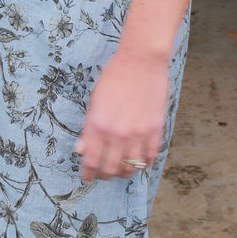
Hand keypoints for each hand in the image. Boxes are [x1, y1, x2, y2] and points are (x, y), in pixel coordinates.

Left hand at [74, 48, 170, 180]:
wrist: (141, 60)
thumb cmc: (114, 76)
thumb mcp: (94, 100)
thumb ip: (88, 128)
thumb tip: (81, 149)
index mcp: (98, 125)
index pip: (91, 160)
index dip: (89, 173)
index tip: (88, 177)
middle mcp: (117, 133)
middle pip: (110, 168)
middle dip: (105, 175)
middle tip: (103, 174)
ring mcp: (138, 133)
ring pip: (130, 166)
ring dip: (124, 172)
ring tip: (121, 169)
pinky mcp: (155, 129)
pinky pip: (149, 156)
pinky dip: (143, 163)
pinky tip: (139, 161)